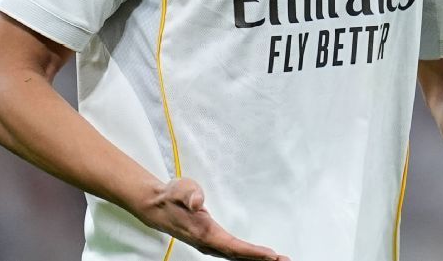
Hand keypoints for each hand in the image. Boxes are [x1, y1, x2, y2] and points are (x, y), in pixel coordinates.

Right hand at [135, 177, 289, 260]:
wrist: (157, 206)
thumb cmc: (171, 196)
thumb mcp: (181, 188)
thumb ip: (190, 194)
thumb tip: (197, 201)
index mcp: (204, 232)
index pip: (232, 246)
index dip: (252, 252)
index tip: (270, 255)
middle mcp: (208, 242)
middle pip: (238, 255)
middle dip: (261, 259)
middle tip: (285, 260)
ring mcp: (209, 244)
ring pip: (236, 256)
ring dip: (257, 259)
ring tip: (280, 260)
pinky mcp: (211, 242)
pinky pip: (233, 252)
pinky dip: (248, 255)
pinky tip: (259, 257)